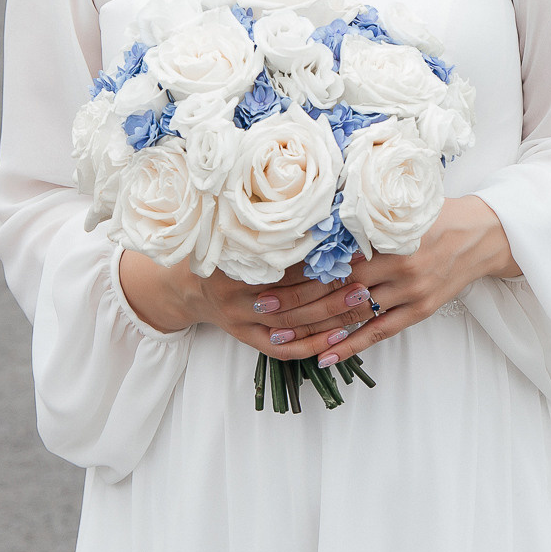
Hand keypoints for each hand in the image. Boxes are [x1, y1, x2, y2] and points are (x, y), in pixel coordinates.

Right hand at [117, 248, 375, 356]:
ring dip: (330, 318)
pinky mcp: (248, 340)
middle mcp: (237, 298)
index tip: (349, 251)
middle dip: (331, 292)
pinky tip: (341, 337)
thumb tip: (315, 202)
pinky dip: (313, 344)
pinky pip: (283, 348)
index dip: (318, 260)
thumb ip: (267, 225)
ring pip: (293, 325)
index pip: (284, 266)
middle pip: (292, 299)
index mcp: (235, 265)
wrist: (186, 288)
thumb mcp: (232, 232)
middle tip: (364, 282)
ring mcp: (242, 323)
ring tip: (362, 305)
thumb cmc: (221, 251)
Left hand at [265, 195, 516, 369]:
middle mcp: (397, 266)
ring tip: (281, 339)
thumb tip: (318, 219)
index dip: (298, 272)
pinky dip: (351, 345)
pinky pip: (381, 332)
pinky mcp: (420, 310)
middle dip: (295, 304)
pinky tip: (325, 356)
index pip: (333, 260)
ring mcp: (410, 292)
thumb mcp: (401, 207)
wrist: (483, 234)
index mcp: (388, 238)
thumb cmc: (436, 214)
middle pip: (336, 291)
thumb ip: (364, 216)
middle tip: (260, 312)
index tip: (266, 279)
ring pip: (353, 314)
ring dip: (314, 329)